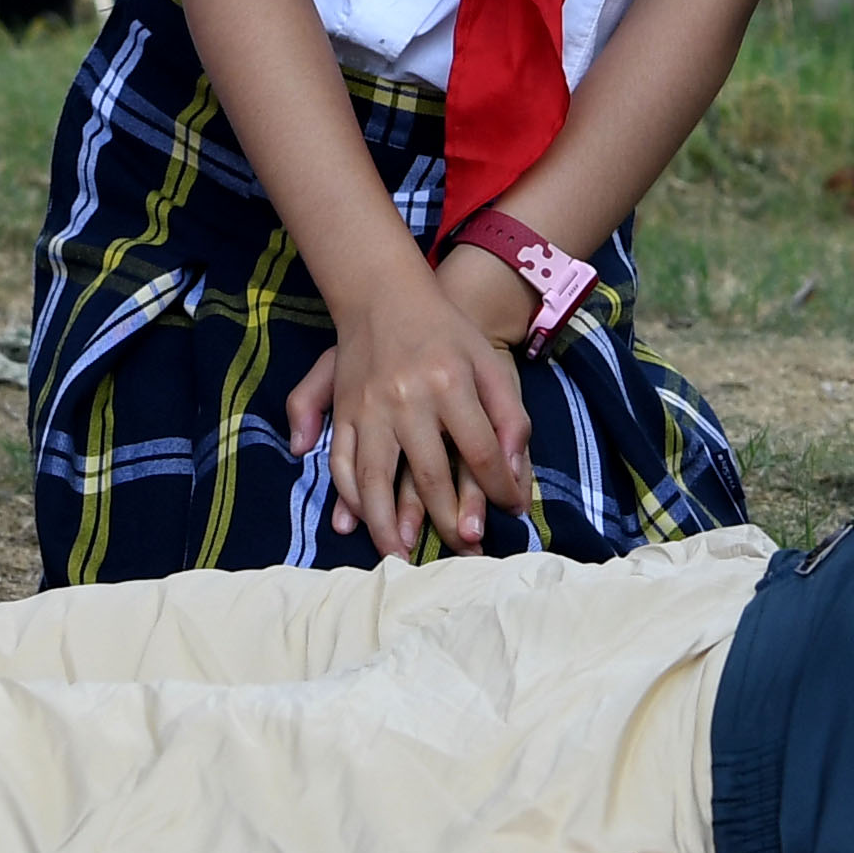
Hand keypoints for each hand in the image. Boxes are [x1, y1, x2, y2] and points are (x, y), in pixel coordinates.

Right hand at [286, 277, 531, 561]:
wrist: (385, 294)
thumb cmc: (446, 332)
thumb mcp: (488, 362)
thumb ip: (509, 415)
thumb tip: (513, 471)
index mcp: (450, 384)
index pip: (481, 452)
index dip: (500, 488)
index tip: (511, 512)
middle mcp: (407, 400)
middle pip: (429, 475)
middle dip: (449, 522)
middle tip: (465, 554)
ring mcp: (368, 408)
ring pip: (375, 478)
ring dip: (386, 524)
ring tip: (401, 557)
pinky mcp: (342, 411)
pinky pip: (340, 461)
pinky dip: (348, 495)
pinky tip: (359, 521)